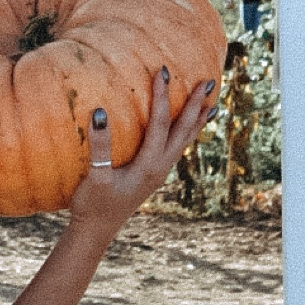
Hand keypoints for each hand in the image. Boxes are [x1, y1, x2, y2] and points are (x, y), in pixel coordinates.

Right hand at [68, 68, 216, 238]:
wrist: (96, 232)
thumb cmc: (93, 206)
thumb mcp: (94, 177)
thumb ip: (99, 146)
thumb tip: (100, 113)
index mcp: (149, 166)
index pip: (160, 124)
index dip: (162, 97)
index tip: (163, 72)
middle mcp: (160, 168)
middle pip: (183, 132)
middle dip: (195, 106)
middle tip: (208, 82)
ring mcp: (158, 173)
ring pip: (184, 142)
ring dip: (196, 121)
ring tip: (211, 104)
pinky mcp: (152, 176)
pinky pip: (175, 149)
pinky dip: (185, 135)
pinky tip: (185, 130)